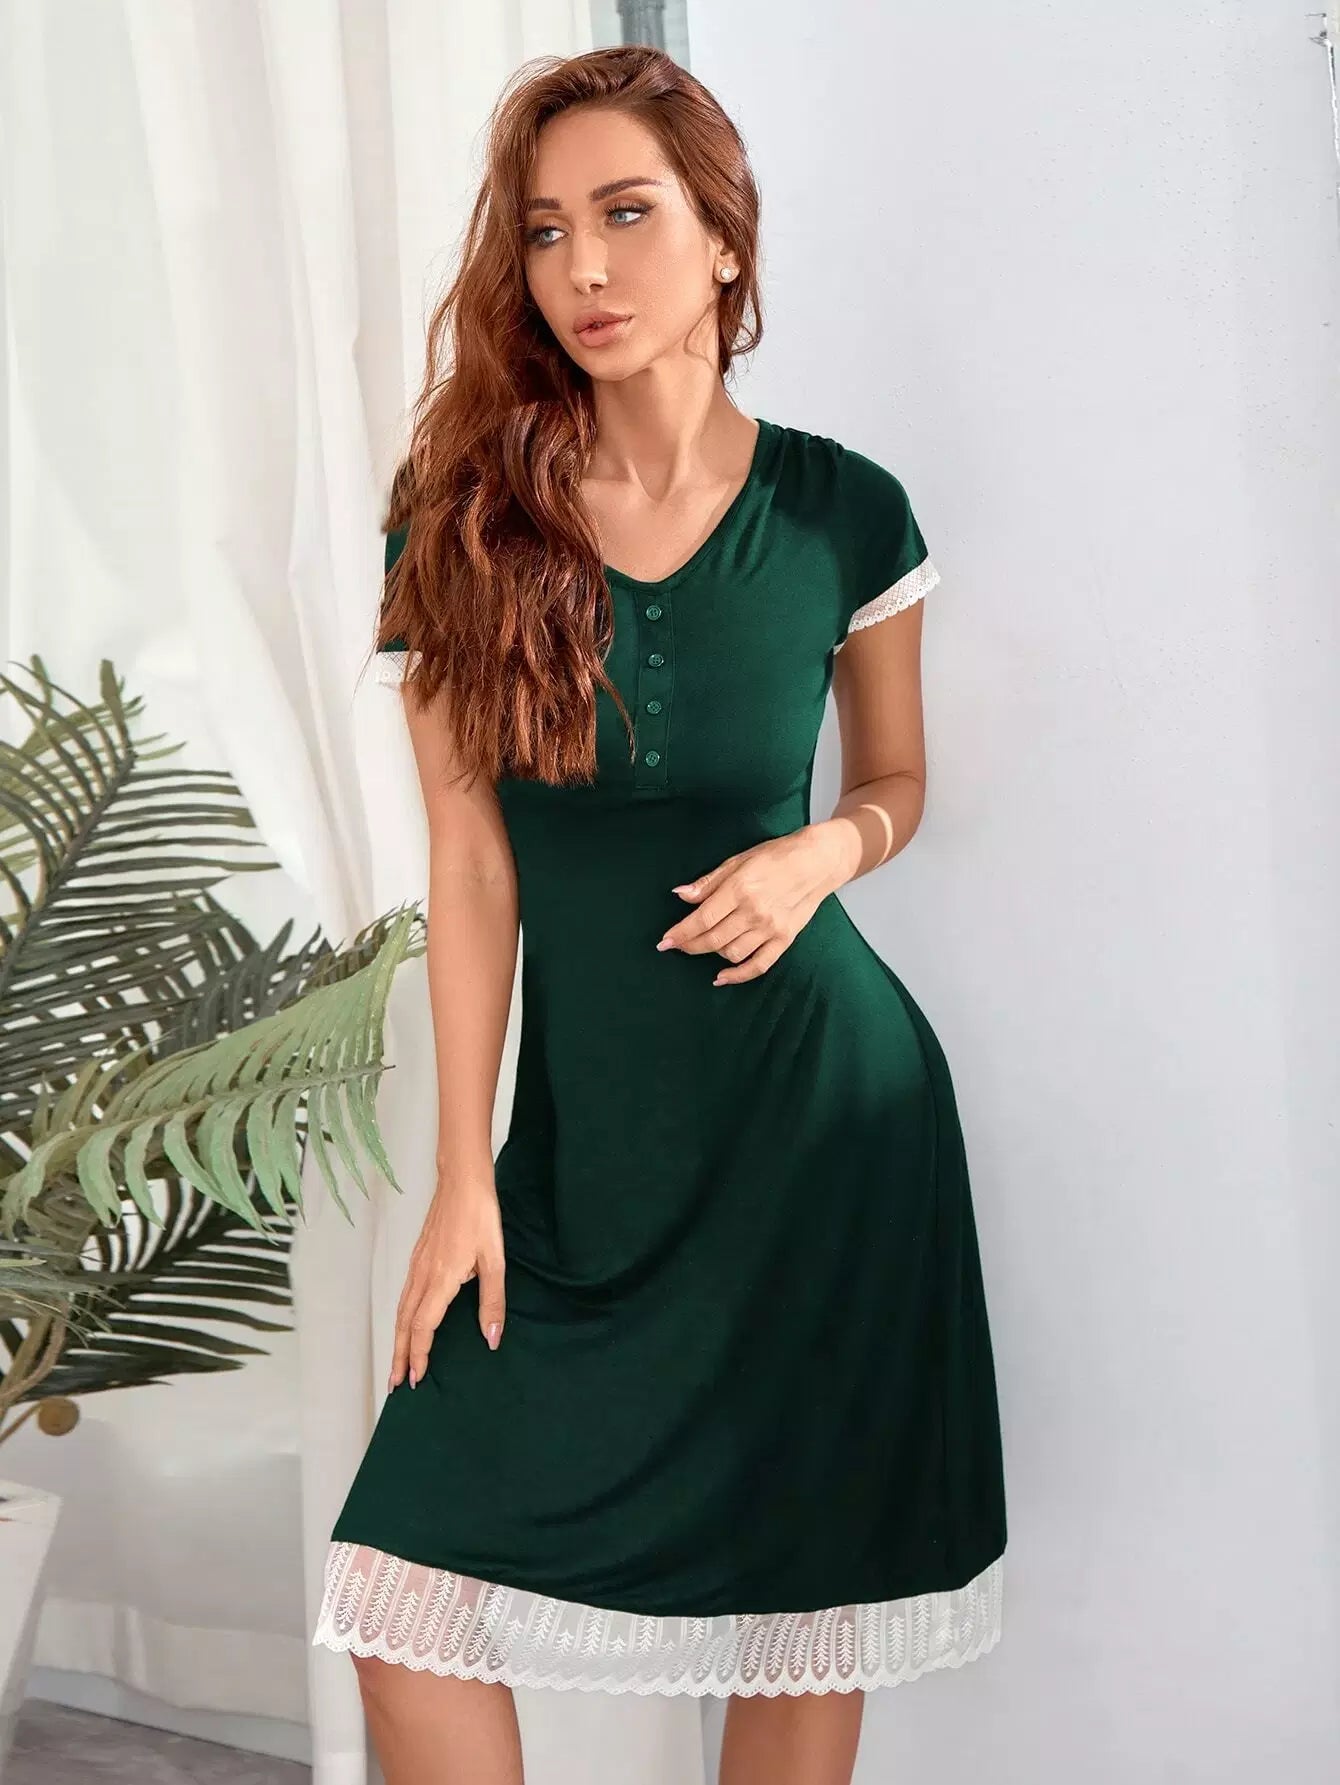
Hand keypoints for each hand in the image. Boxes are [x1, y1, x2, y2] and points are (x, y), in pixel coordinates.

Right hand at [388, 1172, 505, 1392]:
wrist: (462, 1180)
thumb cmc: (480, 1216)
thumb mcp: (494, 1261)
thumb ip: (492, 1302)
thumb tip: (491, 1339)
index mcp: (441, 1279)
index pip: (423, 1327)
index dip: (419, 1355)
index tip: (418, 1378)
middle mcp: (422, 1276)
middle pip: (404, 1324)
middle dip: (399, 1356)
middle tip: (395, 1384)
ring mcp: (417, 1265)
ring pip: (401, 1310)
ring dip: (398, 1339)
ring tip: (397, 1362)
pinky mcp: (418, 1257)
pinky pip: (405, 1295)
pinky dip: (401, 1318)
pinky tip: (406, 1324)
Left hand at [656, 821, 858, 984]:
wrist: (818, 862)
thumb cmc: (777, 856)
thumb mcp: (739, 860)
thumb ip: (709, 882)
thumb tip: (681, 895)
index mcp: (740, 888)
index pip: (702, 919)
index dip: (680, 932)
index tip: (665, 941)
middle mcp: (755, 911)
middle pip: (713, 939)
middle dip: (689, 945)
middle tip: (675, 945)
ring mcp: (771, 928)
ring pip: (731, 953)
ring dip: (711, 953)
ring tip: (703, 945)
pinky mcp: (785, 939)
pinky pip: (758, 965)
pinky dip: (738, 975)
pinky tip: (722, 976)